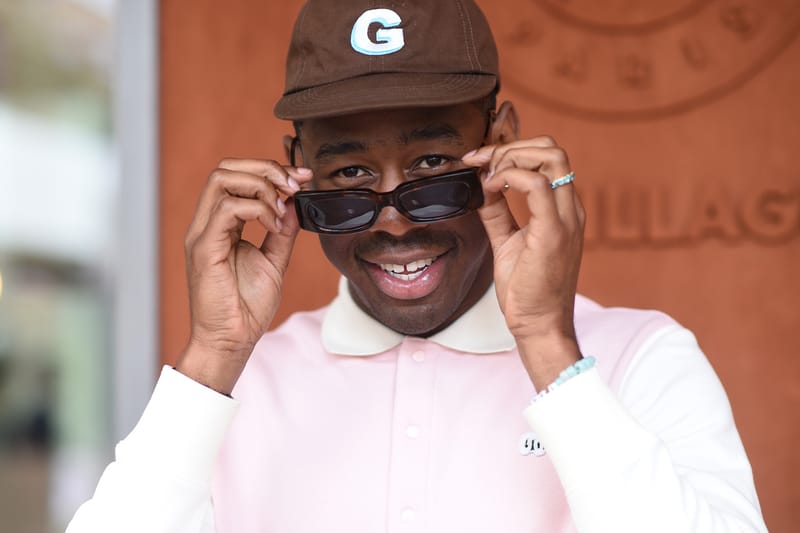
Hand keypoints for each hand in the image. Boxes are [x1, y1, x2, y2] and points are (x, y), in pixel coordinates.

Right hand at [177, 158, 312, 393]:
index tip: (302, 178)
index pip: (236, 176)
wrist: (232, 341)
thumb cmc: (247, 307)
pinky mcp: (204, 248)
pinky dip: (257, 210)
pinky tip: (274, 226)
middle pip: (226, 168)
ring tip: (282, 210)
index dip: (270, 169)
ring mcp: (202, 234)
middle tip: (295, 186)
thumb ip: (282, 231)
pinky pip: (227, 209)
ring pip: (222, 179)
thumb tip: (295, 204)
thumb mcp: (274, 261)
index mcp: (220, 225)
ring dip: (262, 186)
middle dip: (266, 168)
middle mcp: (207, 224)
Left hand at [462, 137, 585, 388]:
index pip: (547, 158)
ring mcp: (566, 219)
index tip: (478, 159)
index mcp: (562, 209)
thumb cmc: (527, 289)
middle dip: (511, 146)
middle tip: (481, 162)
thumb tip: (482, 187)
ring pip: (551, 157)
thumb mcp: (507, 241)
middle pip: (553, 149)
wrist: (538, 324)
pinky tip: (491, 188)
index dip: (511, 149)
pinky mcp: (554, 232)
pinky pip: (537, 185)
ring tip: (487, 176)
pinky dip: (510, 177)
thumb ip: (497, 212)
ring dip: (511, 156)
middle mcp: (570, 208)